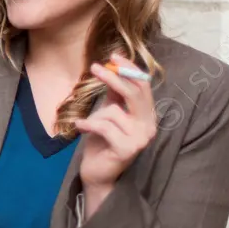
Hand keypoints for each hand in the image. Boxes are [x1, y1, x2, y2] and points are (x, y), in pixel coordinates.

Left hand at [74, 54, 156, 191]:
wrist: (98, 172)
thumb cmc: (102, 141)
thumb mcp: (108, 113)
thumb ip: (114, 94)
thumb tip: (112, 66)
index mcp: (147, 115)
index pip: (143, 86)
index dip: (129, 69)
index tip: (113, 55)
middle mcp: (149, 125)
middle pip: (134, 94)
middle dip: (113, 78)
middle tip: (94, 67)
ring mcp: (140, 138)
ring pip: (114, 112)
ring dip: (95, 115)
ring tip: (88, 125)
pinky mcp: (127, 149)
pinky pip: (104, 127)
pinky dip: (88, 125)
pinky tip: (80, 127)